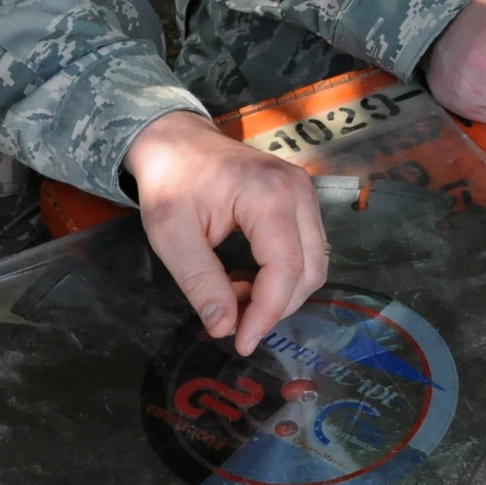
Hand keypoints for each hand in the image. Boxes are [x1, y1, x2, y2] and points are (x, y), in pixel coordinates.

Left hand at [124, 111, 327, 353]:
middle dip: (276, 307)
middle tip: (234, 322)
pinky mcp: (301, 197)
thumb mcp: (171, 236)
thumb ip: (200, 282)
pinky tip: (247, 278)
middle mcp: (298, 190)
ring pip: (314, 262)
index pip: (286, 269)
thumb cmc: (171, 182)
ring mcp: (305, 191)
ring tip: (236, 296)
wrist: (176, 141)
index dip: (267, 313)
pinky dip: (284, 274)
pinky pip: (307, 248)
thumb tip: (224, 328)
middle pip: (310, 269)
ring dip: (281, 292)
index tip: (240, 343)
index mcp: (269, 195)